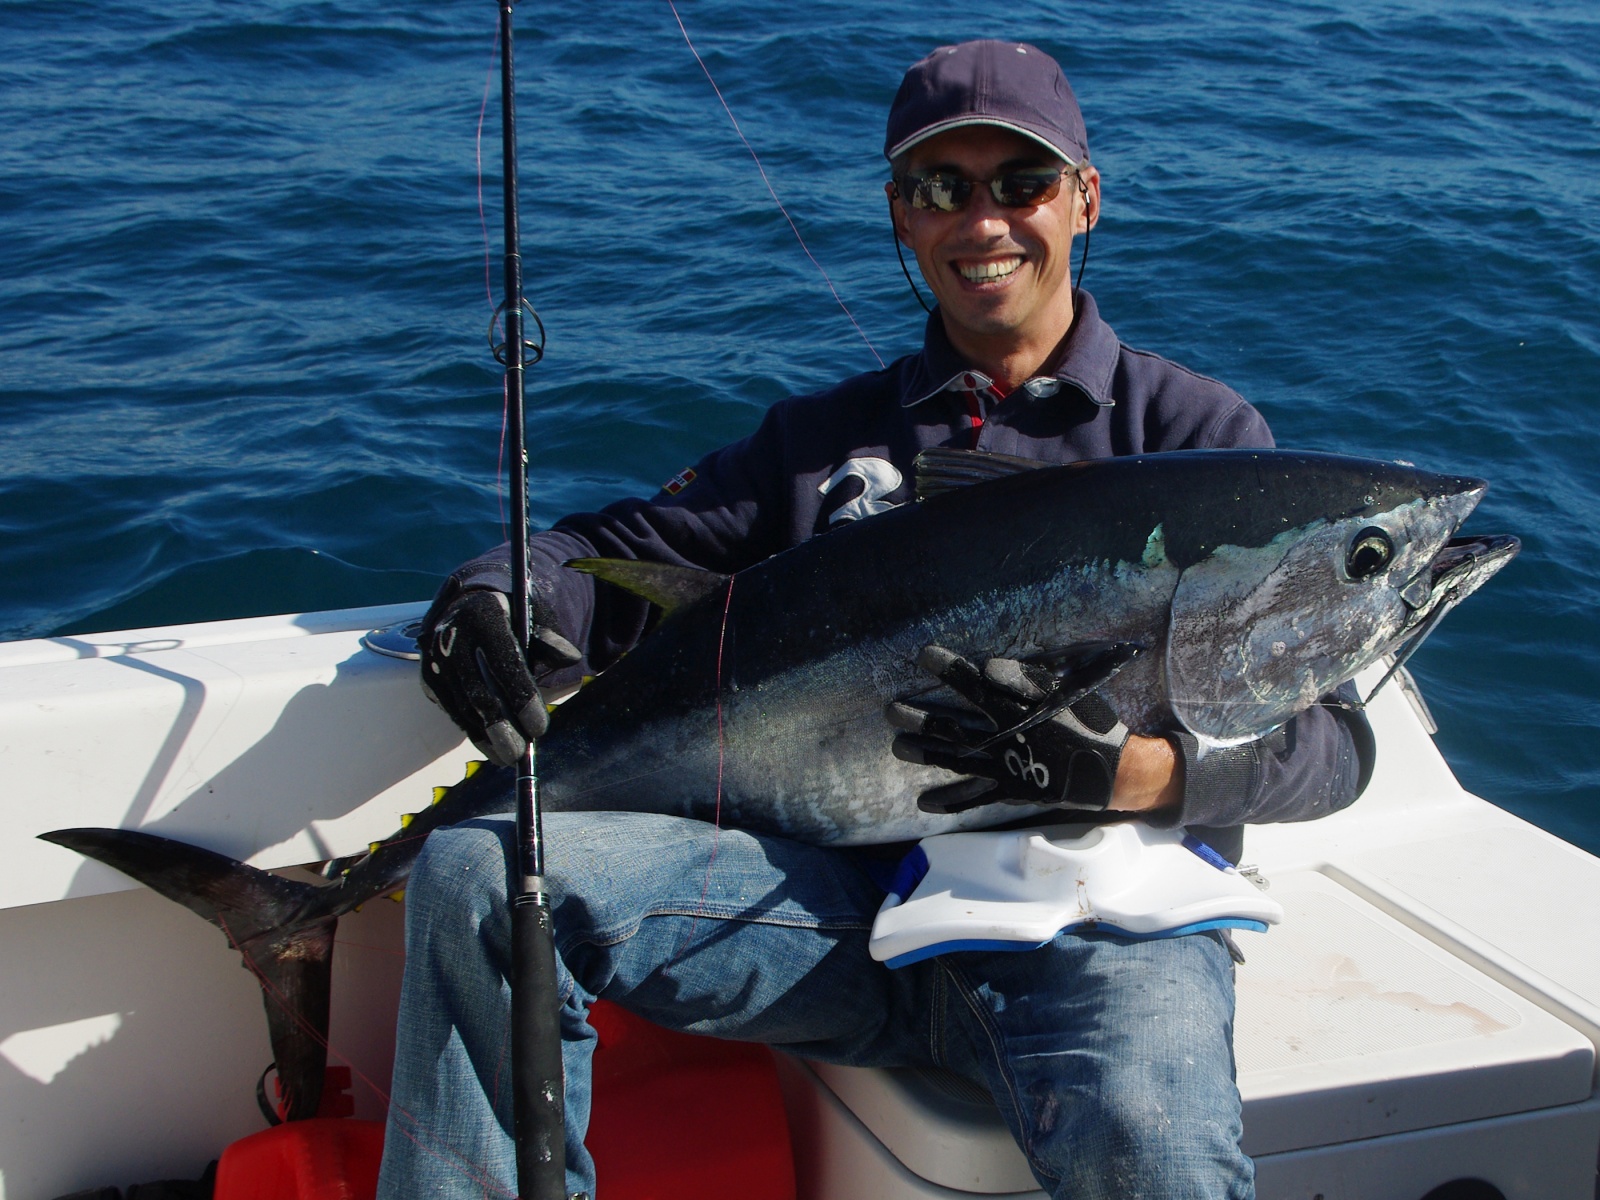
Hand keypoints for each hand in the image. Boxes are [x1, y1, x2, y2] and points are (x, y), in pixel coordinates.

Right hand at [417, 588, 580, 765]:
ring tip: (508, 757)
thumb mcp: (531, 621)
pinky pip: (451, 710)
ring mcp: (436, 659)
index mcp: (484, 616)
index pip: (504, 663)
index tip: (539, 729)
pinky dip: (472, 731)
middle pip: (478, 691)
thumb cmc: (507, 621)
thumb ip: (550, 641)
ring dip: (485, 736)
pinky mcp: (429, 677)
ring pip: (462, 706)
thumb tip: (569, 657)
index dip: (522, 698)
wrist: (464, 609)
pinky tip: (490, 747)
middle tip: (519, 754)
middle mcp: (453, 638)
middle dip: (500, 726)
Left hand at [888, 646, 1130, 814]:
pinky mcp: (1011, 789)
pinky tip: (924, 802)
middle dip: (920, 718)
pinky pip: (976, 798)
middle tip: (891, 710)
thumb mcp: (1063, 691)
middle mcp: (1004, 739)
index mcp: (1016, 710)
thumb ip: (1024, 679)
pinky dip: (951, 801)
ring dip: (925, 753)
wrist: (1113, 768)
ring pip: (956, 759)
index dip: (948, 670)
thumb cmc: (1089, 721)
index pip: (973, 685)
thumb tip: (987, 668)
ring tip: (897, 747)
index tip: (923, 657)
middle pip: (952, 727)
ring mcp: (1005, 768)